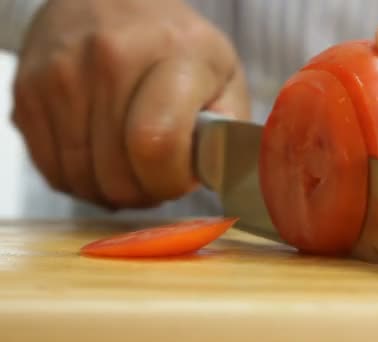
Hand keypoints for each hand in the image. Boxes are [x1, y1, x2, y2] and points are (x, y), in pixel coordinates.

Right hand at [12, 0, 248, 208]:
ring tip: (131, 168)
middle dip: (143, 192)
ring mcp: (61, 76)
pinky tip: (101, 159)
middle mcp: (110, 59)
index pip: (157, 146)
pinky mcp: (27, 92)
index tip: (178, 176)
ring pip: (81, 179)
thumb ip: (229, 129)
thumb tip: (215, 174)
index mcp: (174, 55)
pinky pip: (52, 170)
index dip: (169, 181)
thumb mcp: (224, 75)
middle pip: (116, 174)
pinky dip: (79, 180)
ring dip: (111, 191)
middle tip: (156, 176)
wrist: (109, 0)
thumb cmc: (175, 46)